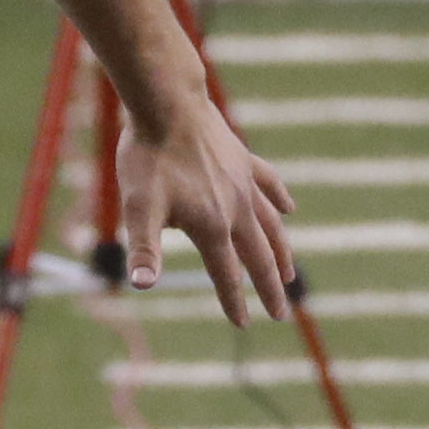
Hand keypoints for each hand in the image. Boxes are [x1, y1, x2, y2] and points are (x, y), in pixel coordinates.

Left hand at [117, 101, 301, 327]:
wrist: (167, 104)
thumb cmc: (148, 157)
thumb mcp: (138, 207)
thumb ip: (143, 248)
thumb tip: (141, 284)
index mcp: (212, 226)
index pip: (226, 274)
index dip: (234, 302)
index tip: (243, 324)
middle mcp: (237, 208)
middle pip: (260, 256)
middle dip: (270, 288)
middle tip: (281, 315)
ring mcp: (245, 183)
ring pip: (272, 226)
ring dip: (282, 253)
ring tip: (289, 275)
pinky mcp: (244, 160)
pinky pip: (270, 185)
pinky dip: (280, 200)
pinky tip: (289, 210)